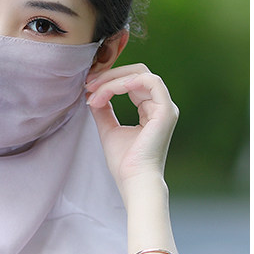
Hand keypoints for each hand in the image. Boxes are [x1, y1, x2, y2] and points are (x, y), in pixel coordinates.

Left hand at [85, 63, 178, 197]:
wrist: (134, 181)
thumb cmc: (124, 163)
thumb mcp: (108, 129)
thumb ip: (103, 110)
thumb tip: (92, 93)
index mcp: (151, 110)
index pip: (132, 82)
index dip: (108, 80)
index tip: (87, 89)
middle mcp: (160, 106)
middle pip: (137, 73)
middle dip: (109, 75)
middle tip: (88, 83)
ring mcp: (165, 107)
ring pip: (140, 74)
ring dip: (113, 79)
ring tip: (94, 91)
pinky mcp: (166, 111)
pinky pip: (150, 82)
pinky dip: (127, 81)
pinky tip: (109, 89)